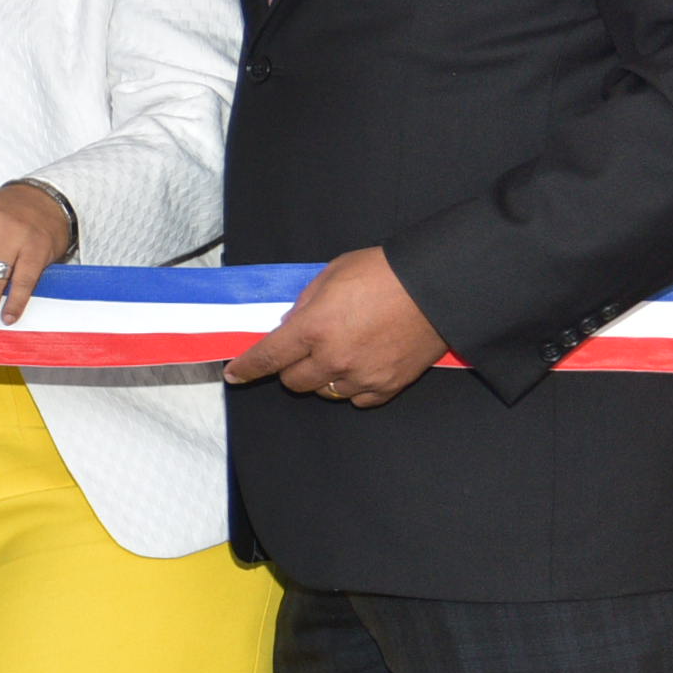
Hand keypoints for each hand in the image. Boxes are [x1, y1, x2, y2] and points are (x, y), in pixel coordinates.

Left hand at [225, 247, 447, 406]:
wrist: (436, 286)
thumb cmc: (382, 273)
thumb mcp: (330, 275)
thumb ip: (305, 304)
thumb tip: (290, 326)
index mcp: (314, 328)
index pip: (269, 357)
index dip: (248, 368)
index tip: (235, 375)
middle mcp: (334, 358)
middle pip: (294, 381)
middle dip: (291, 367)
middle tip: (303, 350)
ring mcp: (363, 376)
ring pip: (325, 392)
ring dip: (323, 377)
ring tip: (339, 354)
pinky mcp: (389, 386)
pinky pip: (358, 399)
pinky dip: (353, 387)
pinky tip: (360, 367)